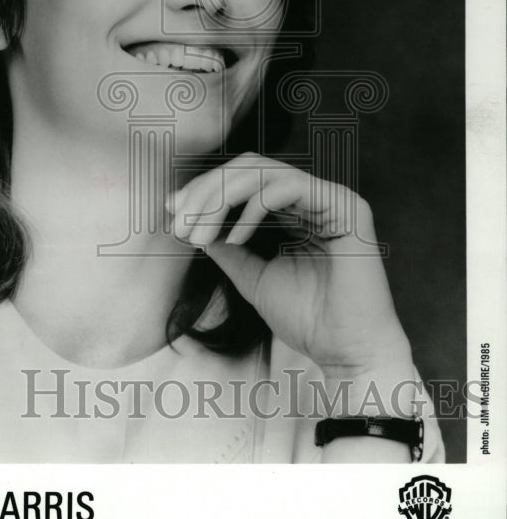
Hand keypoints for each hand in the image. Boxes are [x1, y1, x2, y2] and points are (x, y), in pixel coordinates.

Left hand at [168, 153, 412, 380]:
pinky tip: (235, 237)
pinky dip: (254, 207)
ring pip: (264, 171)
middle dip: (207, 190)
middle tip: (180, 221)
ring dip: (222, 197)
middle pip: (249, 167)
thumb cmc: (307, 319)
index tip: (171, 212)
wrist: (346, 352)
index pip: (244, 179)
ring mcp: (331, 198)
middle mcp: (313, 197)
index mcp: (295, 209)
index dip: (205, 189)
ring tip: (198, 232)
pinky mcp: (347, 207)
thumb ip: (228, 248)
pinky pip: (289, 187)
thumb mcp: (252, 277)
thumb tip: (195, 227)